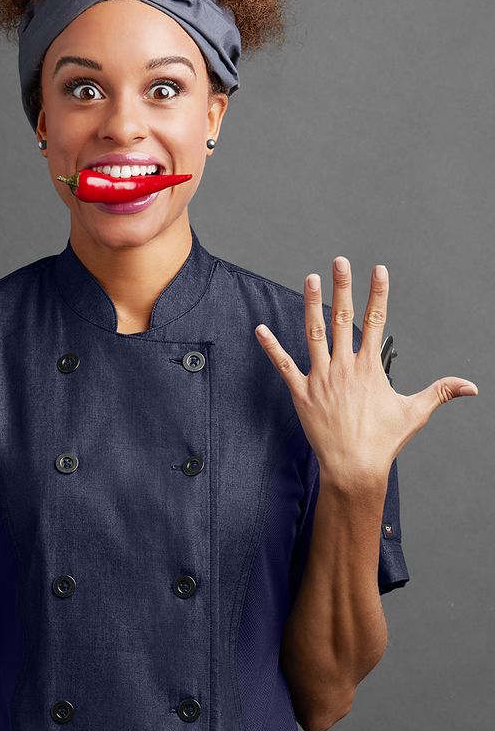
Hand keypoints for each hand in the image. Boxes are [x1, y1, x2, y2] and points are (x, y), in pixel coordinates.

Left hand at [253, 256, 477, 486]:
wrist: (354, 468)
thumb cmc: (382, 442)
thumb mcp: (415, 413)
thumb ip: (441, 392)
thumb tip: (471, 386)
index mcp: (370, 368)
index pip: (377, 321)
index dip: (378, 293)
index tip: (378, 270)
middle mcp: (345, 367)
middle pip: (344, 318)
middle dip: (343, 287)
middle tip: (340, 262)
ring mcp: (321, 378)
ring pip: (314, 333)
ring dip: (312, 304)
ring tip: (310, 279)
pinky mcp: (302, 394)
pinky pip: (283, 366)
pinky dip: (271, 347)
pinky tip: (259, 329)